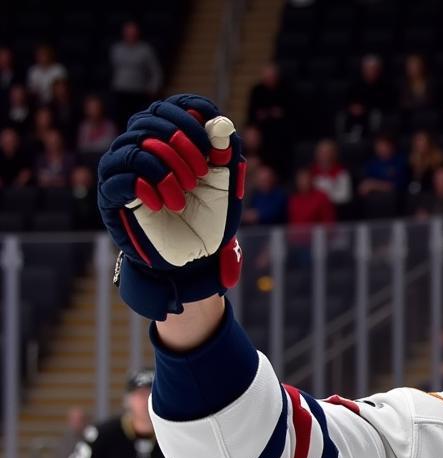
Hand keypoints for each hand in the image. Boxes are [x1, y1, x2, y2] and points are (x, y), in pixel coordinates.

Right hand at [97, 95, 245, 320]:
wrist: (194, 260)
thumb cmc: (208, 221)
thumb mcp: (225, 188)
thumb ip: (225, 157)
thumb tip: (222, 125)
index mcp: (172, 141)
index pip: (172, 107)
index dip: (191, 116)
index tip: (212, 142)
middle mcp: (144, 147)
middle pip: (151, 121)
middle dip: (181, 144)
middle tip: (200, 174)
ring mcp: (124, 169)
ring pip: (135, 146)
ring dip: (165, 169)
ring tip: (181, 199)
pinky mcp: (112, 194)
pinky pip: (121, 176)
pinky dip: (146, 186)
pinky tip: (163, 204)